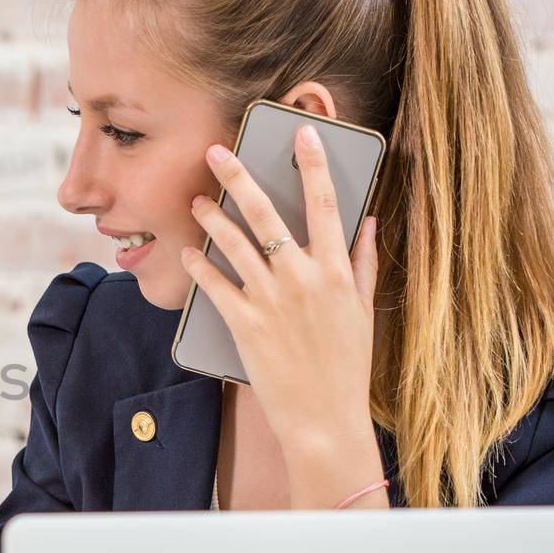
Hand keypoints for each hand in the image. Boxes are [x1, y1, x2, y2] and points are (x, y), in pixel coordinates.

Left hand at [180, 125, 384, 499]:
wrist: (324, 419)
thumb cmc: (346, 367)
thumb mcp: (362, 311)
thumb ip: (362, 263)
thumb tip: (366, 222)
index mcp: (335, 272)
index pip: (325, 204)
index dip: (313, 164)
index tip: (302, 133)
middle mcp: (302, 279)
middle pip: (267, 215)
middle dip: (239, 176)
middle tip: (217, 151)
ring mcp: (271, 301)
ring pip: (234, 244)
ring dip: (212, 217)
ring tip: (197, 200)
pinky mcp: (244, 324)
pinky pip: (214, 285)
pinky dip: (198, 266)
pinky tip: (187, 252)